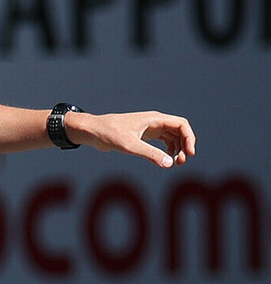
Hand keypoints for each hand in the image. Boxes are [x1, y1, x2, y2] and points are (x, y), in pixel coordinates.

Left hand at [66, 110, 195, 168]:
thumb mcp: (130, 145)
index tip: (189, 154)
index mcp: (153, 119)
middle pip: (179, 131)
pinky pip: (164, 141)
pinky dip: (169, 150)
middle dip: (185, 146)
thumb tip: (169, 164)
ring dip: (178, 149)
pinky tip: (167, 160)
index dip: (189, 138)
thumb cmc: (109, 134)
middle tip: (180, 163)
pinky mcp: (144, 135)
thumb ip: (149, 154)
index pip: (181, 124)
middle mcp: (154, 122)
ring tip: (176, 164)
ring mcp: (150, 128)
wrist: (93, 131)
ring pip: (173, 137)